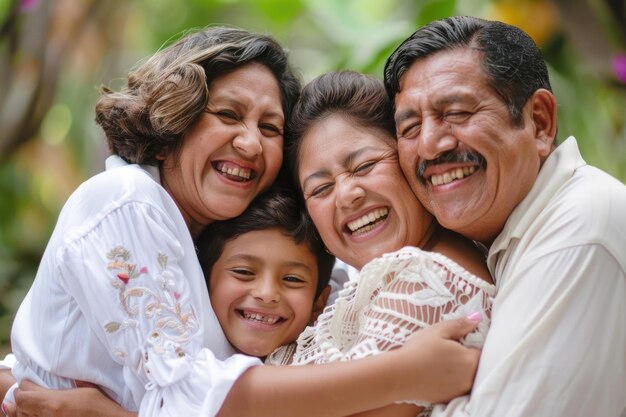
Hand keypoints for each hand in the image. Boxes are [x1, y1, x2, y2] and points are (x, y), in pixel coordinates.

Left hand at [7, 380, 135, 416]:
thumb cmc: (101, 407)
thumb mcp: (88, 389)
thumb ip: (74, 381)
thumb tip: (69, 373)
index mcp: (54, 402)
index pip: (24, 393)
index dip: (26, 386)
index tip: (31, 382)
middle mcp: (47, 416)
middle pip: (21, 406)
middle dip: (24, 398)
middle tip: (31, 393)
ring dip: (26, 410)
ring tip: (35, 405)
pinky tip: (41, 414)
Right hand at [399, 316, 480, 403]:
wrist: (399, 375)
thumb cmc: (418, 350)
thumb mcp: (438, 330)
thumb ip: (460, 324)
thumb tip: (476, 318)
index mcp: (470, 360)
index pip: (482, 351)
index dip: (471, 344)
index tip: (459, 341)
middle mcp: (469, 379)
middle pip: (476, 366)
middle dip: (467, 357)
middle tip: (448, 350)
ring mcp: (459, 391)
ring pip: (467, 377)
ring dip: (460, 370)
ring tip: (441, 362)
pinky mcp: (448, 398)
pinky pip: (456, 387)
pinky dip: (451, 380)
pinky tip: (437, 373)